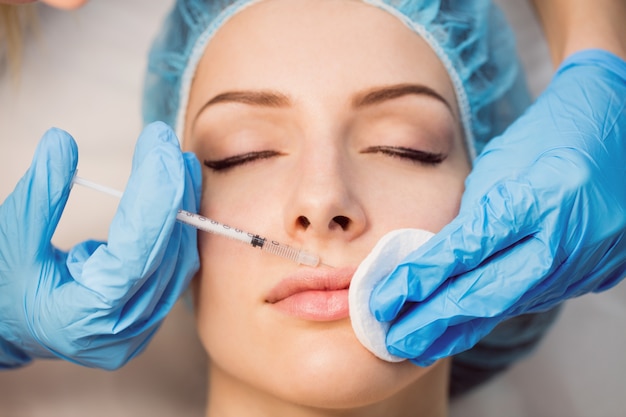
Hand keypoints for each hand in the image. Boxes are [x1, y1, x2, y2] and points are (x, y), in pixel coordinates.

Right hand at [0, 121, 200, 369]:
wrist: (13, 331)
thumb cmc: (5, 292)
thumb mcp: (9, 243)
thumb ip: (38, 197)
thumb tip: (61, 142)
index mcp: (83, 318)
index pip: (135, 254)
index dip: (153, 198)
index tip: (159, 149)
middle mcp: (123, 329)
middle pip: (165, 254)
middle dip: (172, 194)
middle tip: (168, 145)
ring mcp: (141, 326)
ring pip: (179, 260)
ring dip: (183, 206)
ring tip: (180, 162)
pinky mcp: (150, 313)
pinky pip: (175, 265)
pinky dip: (177, 226)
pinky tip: (179, 192)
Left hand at [369, 49, 625, 365]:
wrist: (621, 127)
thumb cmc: (551, 133)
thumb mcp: (500, 166)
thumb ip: (471, 217)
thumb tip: (436, 260)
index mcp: (536, 199)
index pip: (465, 251)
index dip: (419, 280)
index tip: (383, 299)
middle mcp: (563, 239)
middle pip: (487, 293)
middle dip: (433, 322)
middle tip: (393, 341)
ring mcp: (583, 262)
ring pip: (509, 305)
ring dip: (461, 327)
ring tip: (421, 343)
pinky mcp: (593, 273)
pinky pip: (532, 300)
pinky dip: (494, 313)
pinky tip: (465, 325)